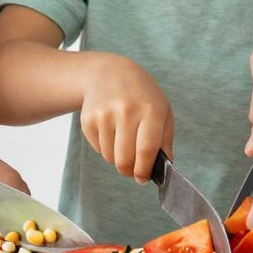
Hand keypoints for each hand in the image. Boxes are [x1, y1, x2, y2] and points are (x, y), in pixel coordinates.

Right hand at [78, 54, 173, 182]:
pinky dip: (106, 148)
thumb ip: (165, 142)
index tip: (143, 178)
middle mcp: (126, 111)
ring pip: (110, 157)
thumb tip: (163, 170)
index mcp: (150, 110)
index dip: (144, 170)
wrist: (110, 73)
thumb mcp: (162, 112)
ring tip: (123, 141)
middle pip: (124, 159)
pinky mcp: (88, 119)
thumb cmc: (142, 96)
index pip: (146, 149)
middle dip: (129, 171)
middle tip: (133, 170)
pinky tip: (111, 131)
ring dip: (117, 158)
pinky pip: (98, 149)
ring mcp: (105, 114)